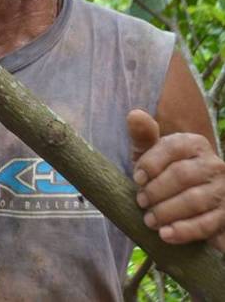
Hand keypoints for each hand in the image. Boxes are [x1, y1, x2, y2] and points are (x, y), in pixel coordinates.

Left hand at [127, 109, 224, 250]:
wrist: (191, 205)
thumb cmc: (164, 174)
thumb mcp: (151, 154)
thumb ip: (143, 136)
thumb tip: (134, 114)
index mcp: (194, 144)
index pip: (172, 147)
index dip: (150, 163)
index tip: (136, 179)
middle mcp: (214, 164)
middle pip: (182, 175)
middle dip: (156, 191)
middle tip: (141, 202)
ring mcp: (224, 190)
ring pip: (194, 200)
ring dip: (167, 212)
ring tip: (149, 221)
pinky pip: (207, 223)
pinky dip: (184, 231)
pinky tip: (166, 234)